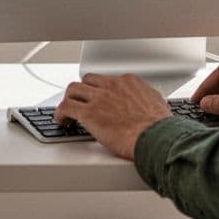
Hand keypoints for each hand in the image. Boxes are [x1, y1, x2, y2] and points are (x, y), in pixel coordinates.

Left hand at [54, 73, 171, 159]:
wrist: (154, 138)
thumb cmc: (159, 127)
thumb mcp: (157, 103)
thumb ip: (146, 98)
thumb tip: (145, 102)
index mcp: (129, 82)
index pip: (107, 80)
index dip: (100, 91)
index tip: (98, 99)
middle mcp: (112, 86)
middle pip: (88, 81)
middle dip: (83, 91)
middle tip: (81, 103)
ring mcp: (99, 98)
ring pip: (73, 89)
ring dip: (69, 100)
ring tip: (68, 112)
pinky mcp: (89, 113)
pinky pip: (65, 107)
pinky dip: (60, 113)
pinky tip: (62, 121)